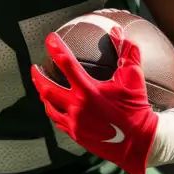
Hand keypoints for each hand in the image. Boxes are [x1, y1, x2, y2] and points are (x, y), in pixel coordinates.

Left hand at [31, 26, 158, 173]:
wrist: (139, 142)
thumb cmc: (136, 108)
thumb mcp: (134, 77)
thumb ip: (127, 51)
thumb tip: (117, 31)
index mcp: (88, 90)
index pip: (66, 63)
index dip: (55, 48)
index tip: (50, 39)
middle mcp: (77, 107)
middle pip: (46, 88)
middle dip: (37, 76)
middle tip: (34, 67)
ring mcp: (74, 123)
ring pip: (49, 106)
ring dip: (43, 95)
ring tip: (42, 87)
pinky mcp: (75, 135)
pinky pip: (58, 121)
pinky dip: (54, 110)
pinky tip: (56, 106)